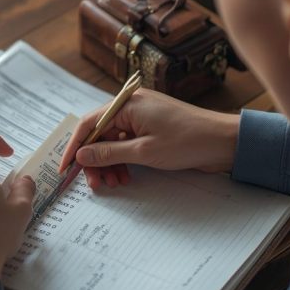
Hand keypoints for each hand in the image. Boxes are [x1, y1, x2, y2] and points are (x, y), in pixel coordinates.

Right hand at [59, 89, 239, 189]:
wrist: (223, 142)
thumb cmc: (187, 141)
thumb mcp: (144, 151)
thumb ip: (109, 153)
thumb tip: (82, 154)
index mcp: (127, 104)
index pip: (89, 124)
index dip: (75, 147)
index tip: (66, 168)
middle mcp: (131, 106)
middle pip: (99, 134)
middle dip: (94, 160)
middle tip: (94, 184)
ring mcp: (142, 117)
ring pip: (113, 142)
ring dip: (109, 164)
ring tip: (113, 184)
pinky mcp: (151, 129)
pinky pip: (127, 144)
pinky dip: (123, 161)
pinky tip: (125, 177)